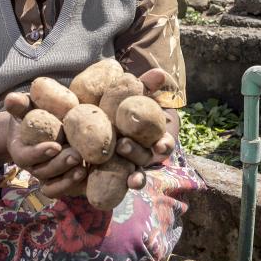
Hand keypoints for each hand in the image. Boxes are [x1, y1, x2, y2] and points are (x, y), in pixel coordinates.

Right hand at [4, 92, 86, 198]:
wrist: (45, 125)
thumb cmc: (34, 112)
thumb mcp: (26, 106)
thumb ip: (19, 104)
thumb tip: (12, 98)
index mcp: (21, 150)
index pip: (26, 156)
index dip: (39, 153)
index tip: (55, 146)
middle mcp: (34, 166)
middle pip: (43, 172)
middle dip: (60, 165)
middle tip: (76, 155)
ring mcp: (48, 176)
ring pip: (54, 186)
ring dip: (68, 180)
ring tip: (83, 169)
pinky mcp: (62, 179)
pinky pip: (67, 189)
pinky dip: (77, 186)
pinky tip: (90, 175)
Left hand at [112, 68, 179, 188]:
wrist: (101, 115)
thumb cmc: (125, 104)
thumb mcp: (135, 94)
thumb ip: (146, 85)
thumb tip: (159, 73)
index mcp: (154, 140)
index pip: (163, 145)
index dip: (163, 145)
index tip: (160, 144)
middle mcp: (142, 156)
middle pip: (143, 160)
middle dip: (136, 154)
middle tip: (124, 145)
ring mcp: (126, 166)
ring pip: (130, 173)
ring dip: (128, 174)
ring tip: (116, 168)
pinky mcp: (108, 173)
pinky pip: (110, 183)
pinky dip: (108, 186)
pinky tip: (97, 188)